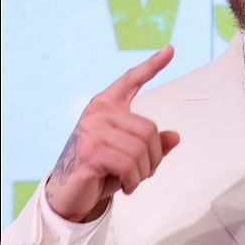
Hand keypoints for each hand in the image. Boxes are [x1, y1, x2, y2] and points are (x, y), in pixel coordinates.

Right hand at [45, 46, 180, 222]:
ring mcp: (92, 131)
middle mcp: (98, 113)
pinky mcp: (90, 153)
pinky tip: (125, 186)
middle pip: (149, 130)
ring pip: (140, 150)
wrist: (70, 194)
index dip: (152, 65)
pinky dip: (133, 181)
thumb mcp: (130, 156)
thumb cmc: (99, 171)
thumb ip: (151, 145)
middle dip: (153, 159)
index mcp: (106, 105)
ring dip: (142, 174)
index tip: (170, 50)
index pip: (131, 80)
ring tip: (131, 181)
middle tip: (141, 174)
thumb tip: (175, 136)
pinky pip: (128, 165)